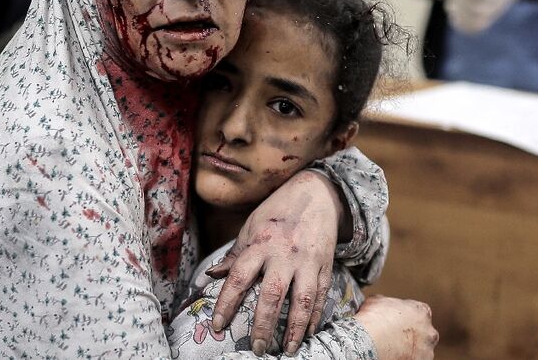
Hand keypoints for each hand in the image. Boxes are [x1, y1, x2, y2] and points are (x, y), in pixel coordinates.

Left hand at [206, 170, 340, 355]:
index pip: (239, 277)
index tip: (219, 325)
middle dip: (262, 324)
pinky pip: (321, 296)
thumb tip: (212, 276)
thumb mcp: (251, 227)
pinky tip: (307, 333)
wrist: (317, 194)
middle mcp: (284, 254)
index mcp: (260, 243)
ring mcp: (307, 261)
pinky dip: (314, 317)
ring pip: (301, 300)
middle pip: (271, 294)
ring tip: (286, 350)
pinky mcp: (326, 266)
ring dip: (293, 328)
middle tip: (255, 347)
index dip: (227, 303)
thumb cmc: (278, 211)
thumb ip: (235, 255)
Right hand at [355, 295, 437, 359]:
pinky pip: (413, 359)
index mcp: (422, 312)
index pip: (419, 311)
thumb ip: (387, 302)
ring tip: (390, 345)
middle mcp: (429, 332)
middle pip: (424, 331)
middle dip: (412, 332)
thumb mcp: (377, 300)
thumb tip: (382, 304)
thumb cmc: (376, 320)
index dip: (407, 314)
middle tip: (394, 332)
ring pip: (420, 348)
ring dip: (409, 347)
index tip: (397, 317)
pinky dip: (404, 357)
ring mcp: (426, 350)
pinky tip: (392, 353)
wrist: (371, 341)